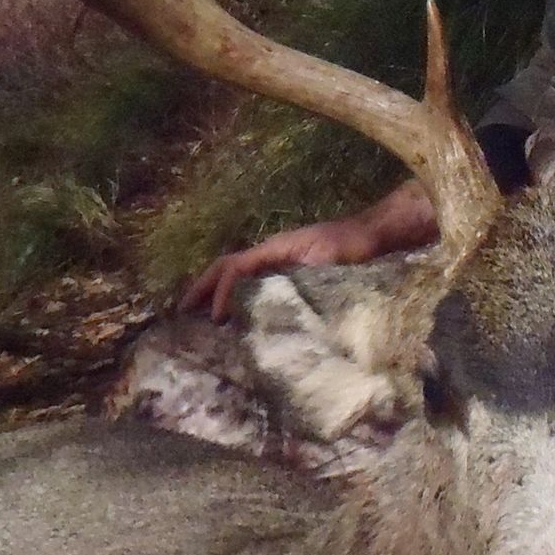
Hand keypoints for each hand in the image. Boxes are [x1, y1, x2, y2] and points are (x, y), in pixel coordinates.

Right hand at [177, 182, 438, 321]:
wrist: (374, 235)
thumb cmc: (354, 247)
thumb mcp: (327, 262)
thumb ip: (301, 277)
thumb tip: (275, 302)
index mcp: (274, 250)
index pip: (234, 269)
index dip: (219, 292)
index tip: (216, 319)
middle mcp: (271, 253)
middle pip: (226, 267)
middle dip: (201, 287)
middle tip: (180, 312)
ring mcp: (279, 260)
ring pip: (236, 273)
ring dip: (214, 290)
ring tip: (197, 315)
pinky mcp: (289, 270)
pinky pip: (253, 280)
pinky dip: (235, 294)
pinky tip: (234, 313)